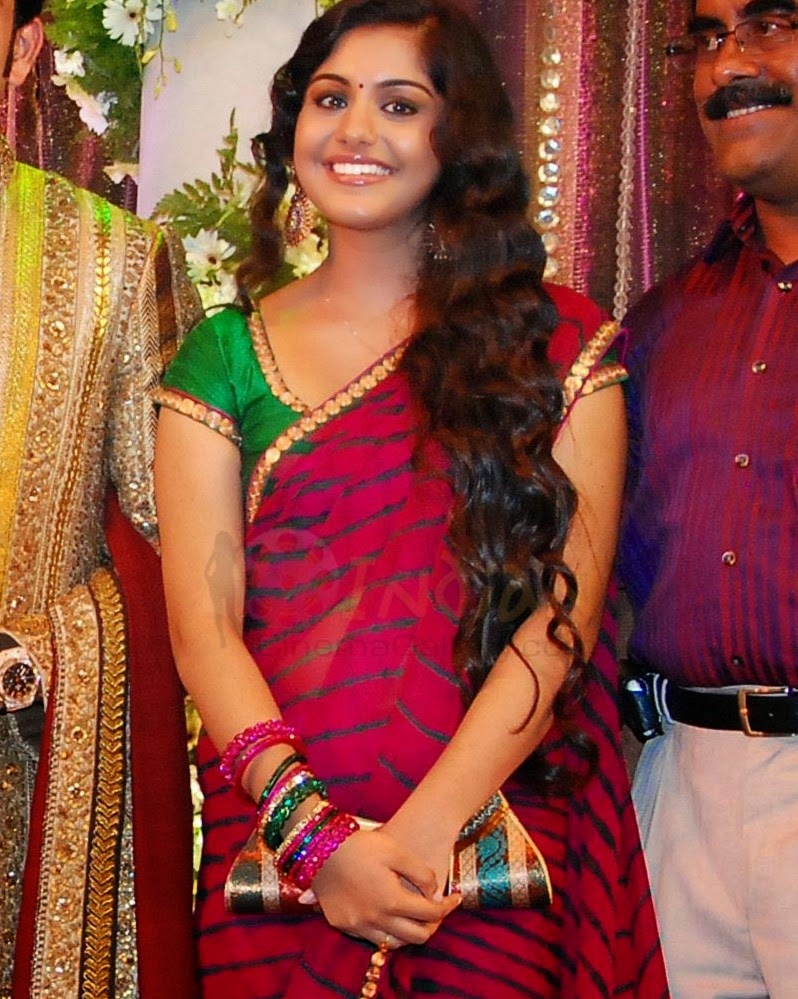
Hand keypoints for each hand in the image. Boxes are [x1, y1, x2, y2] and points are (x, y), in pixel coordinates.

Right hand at [308, 827, 460, 947]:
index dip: (447, 907)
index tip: (455, 898)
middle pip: (416, 936)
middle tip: (437, 910)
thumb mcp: (396, 850)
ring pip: (394, 944)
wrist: (320, 848)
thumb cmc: (361, 845)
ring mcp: (357, 926)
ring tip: (415, 916)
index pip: (430, 913)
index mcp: (391, 901)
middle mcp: (375, 920)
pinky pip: (371, 938)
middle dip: (433, 924)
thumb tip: (434, 893)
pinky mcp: (343, 925)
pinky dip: (385, 931)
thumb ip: (421, 873)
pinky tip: (388, 914)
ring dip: (409, 933)